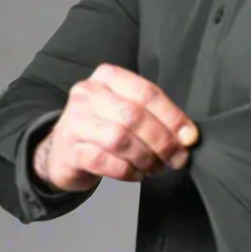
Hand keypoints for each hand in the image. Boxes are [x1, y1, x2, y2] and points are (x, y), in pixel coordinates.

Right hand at [35, 63, 199, 191]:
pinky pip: (105, 162)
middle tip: (177, 159)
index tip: (190, 137)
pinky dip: (127, 171)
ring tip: (156, 168)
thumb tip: (187, 136)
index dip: (173, 117)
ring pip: (120, 139)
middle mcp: (88, 94)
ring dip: (146, 158)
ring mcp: (76, 122)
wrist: (60, 152)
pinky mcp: (70, 150)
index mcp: (107, 77)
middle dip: (162, 141)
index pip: (146, 93)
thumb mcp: (124, 111)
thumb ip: (154, 117)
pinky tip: (136, 174)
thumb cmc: (101, 129)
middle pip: (134, 116)